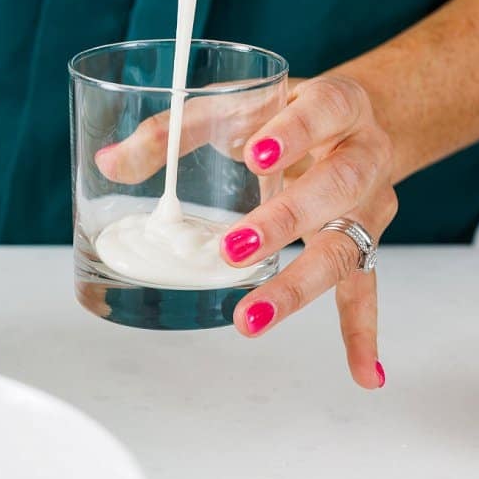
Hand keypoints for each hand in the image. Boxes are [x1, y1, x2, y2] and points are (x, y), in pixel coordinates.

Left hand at [96, 74, 396, 388]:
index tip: (256, 156)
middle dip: (285, 220)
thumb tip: (109, 163)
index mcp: (337, 103)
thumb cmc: (287, 112)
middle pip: (336, 187)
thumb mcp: (238, 104)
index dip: (294, 133)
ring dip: (299, 286)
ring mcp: (369, 206)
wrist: (361, 119)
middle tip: (234, 250)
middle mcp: (363, 155)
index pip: (325, 110)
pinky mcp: (367, 244)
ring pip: (346, 247)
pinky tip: (363, 374)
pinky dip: (361, 334)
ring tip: (252, 318)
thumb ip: (175, 129)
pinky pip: (365, 291)